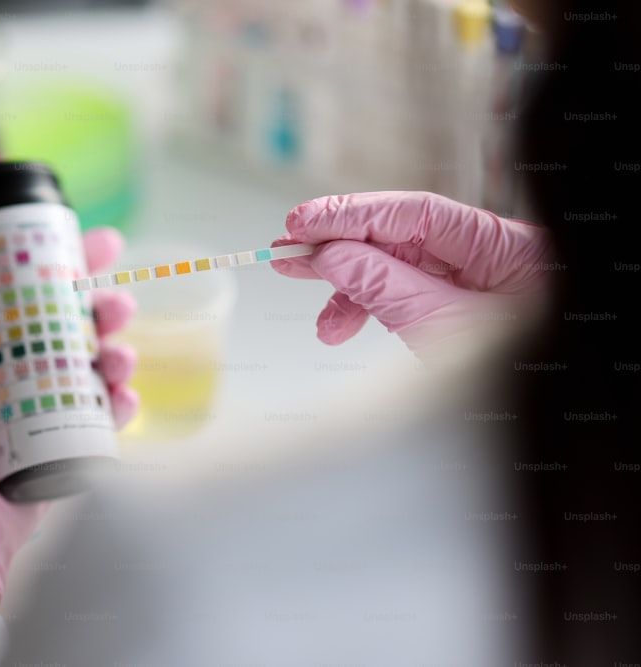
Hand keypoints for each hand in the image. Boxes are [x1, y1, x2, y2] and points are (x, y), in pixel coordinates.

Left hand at [0, 209, 138, 607]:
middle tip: (118, 303)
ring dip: (118, 351)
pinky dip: (121, 401)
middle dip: (103, 307)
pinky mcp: (65, 437)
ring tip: (120, 356)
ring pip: (95, 362)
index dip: (67, 261)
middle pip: (73, 321)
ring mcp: (44, 401)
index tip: (99, 243)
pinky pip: (104, 411)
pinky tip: (124, 397)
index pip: (31, 286)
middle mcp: (16, 364)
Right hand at [272, 192, 553, 359]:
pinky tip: (339, 327)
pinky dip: (366, 309)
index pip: (416, 212)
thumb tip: (330, 255)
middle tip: (287, 249)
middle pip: (400, 235)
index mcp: (505, 247)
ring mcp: (471, 283)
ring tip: (317, 316)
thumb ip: (384, 285)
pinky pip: (401, 296)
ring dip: (347, 289)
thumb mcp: (443, 327)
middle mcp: (488, 257)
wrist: (534, 424)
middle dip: (340, 245)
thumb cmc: (514, 375)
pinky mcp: (454, 307)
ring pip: (395, 269)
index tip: (303, 223)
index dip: (353, 214)